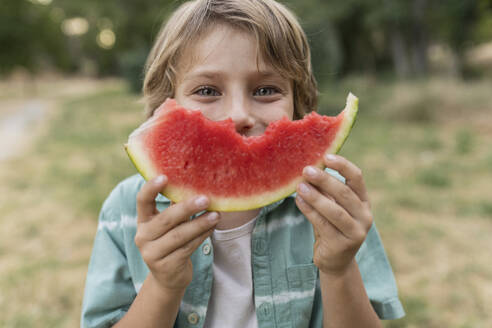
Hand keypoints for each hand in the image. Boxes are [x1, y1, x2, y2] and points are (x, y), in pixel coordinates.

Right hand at [135, 175, 219, 292]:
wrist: (169, 278)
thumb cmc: (172, 242)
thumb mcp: (170, 225)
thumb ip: (176, 207)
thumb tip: (196, 183)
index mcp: (143, 221)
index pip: (142, 201)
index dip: (151, 188)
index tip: (165, 176)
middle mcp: (143, 237)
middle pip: (166, 219)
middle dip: (187, 208)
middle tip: (206, 199)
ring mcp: (152, 254)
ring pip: (180, 235)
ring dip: (200, 223)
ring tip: (216, 215)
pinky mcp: (166, 266)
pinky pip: (188, 248)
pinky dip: (202, 236)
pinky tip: (212, 227)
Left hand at [295, 154, 372, 276]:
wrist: (335, 261)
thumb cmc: (331, 227)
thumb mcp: (332, 206)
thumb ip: (326, 191)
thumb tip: (309, 167)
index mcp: (364, 202)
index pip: (357, 178)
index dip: (342, 165)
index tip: (326, 156)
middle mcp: (365, 216)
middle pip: (345, 193)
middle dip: (325, 180)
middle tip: (307, 170)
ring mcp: (356, 232)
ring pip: (334, 211)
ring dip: (315, 197)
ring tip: (299, 186)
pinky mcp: (342, 245)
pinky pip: (323, 224)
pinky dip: (309, 211)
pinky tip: (298, 201)